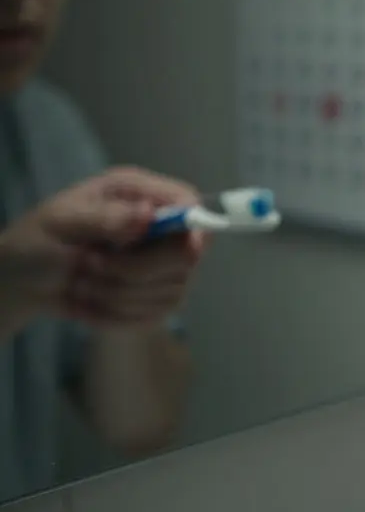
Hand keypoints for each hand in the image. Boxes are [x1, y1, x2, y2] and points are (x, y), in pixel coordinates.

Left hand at [0, 166, 204, 329]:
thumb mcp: (62, 221)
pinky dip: (116, 314)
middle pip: (186, 256)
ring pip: (169, 292)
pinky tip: (91, 302)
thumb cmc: (38, 241)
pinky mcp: (156, 301)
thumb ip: (106, 217)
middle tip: (89, 264)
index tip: (182, 246)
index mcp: (140, 196)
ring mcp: (163, 268)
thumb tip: (148, 215)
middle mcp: (159, 230)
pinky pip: (153, 316)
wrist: (24, 281)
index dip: (192, 225)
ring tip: (81, 283)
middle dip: (136, 269)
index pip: (189, 204)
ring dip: (116, 294)